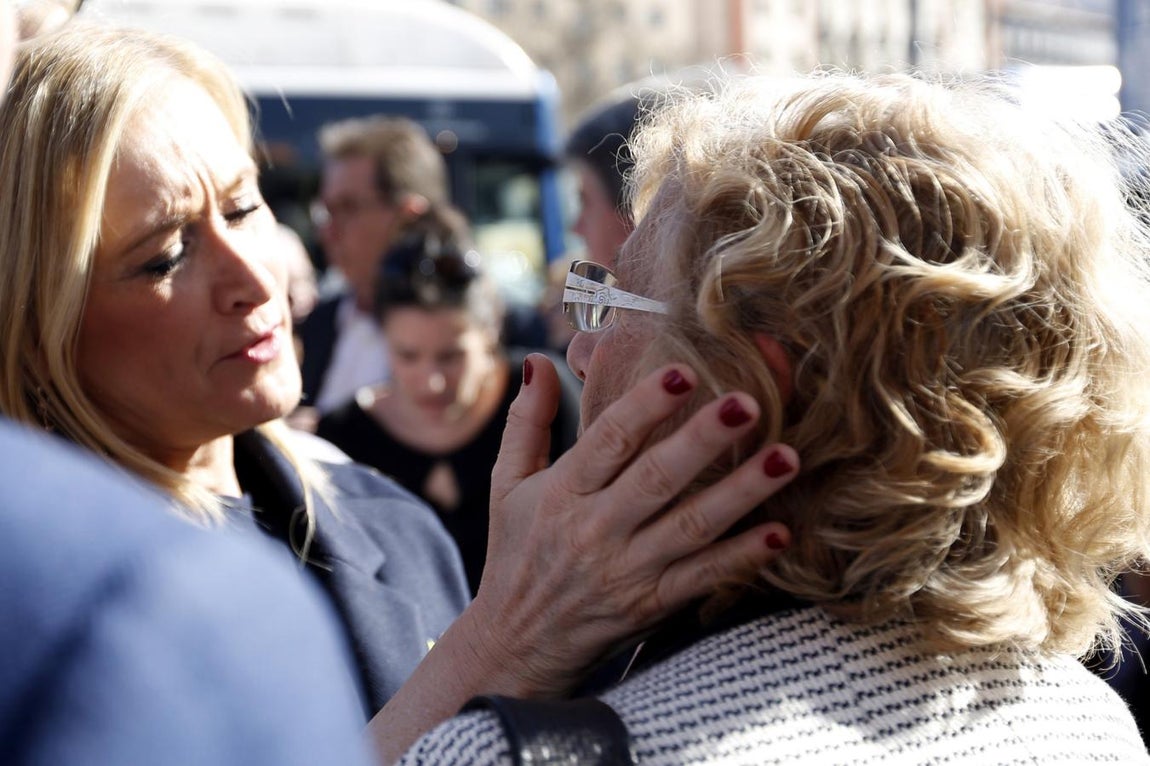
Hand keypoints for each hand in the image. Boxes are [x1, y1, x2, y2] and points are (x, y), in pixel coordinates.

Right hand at [470, 353, 796, 696]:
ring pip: (692, 526)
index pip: (608, 440)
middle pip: (657, 478)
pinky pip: (702, 578)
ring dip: (742, 492)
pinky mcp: (652, 605)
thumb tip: (539, 361)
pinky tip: (780, 532)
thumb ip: (526, 422)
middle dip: (704, 439)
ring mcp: (628, 570)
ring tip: (785, 458)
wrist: (516, 645)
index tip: (682, 372)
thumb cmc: (517, 553)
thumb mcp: (506, 484)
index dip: (645, 405)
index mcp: (564, 492)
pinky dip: (742, 558)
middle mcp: (596, 529)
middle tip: (748, 403)